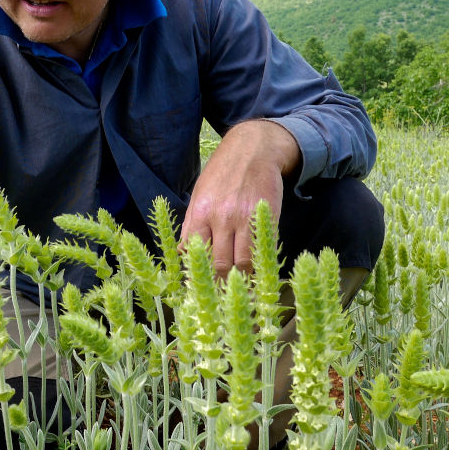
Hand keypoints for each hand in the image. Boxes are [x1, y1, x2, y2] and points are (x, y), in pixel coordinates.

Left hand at [181, 119, 299, 277]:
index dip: (199, 277)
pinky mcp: (266, 218)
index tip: (201, 291)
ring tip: (241, 292)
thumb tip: (182, 253)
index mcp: (200, 213)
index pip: (196, 255)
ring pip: (243, 262)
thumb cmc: (223, 173)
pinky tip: (258, 275)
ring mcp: (245, 218)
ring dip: (242, 280)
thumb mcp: (199, 195)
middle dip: (221, 285)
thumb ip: (192, 225)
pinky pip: (262, 250)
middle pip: (220, 264)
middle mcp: (221, 218)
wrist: (253, 149)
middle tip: (223, 300)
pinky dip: (260, 266)